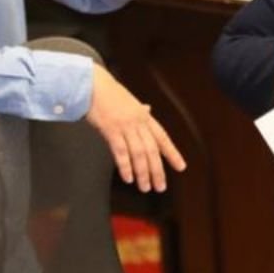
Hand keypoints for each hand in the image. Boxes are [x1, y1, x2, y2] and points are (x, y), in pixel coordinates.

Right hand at [85, 63, 184, 191]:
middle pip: (152, 149)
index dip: (172, 153)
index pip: (162, 138)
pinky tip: (129, 177)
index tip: (181, 167)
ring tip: (145, 187)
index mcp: (144, 116)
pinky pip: (121, 151)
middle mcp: (138, 122)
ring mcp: (125, 126)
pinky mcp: (111, 129)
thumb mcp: (129, 100)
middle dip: (157, 170)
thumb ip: (140, 109)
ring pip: (139, 153)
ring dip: (143, 172)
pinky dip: (126, 166)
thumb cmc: (109, 93)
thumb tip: (148, 108)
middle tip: (160, 187)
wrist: (92, 85)